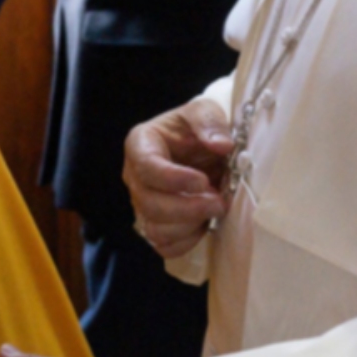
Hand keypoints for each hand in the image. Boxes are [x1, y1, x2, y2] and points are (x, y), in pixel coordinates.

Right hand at [123, 99, 232, 258]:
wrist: (201, 147)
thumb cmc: (197, 127)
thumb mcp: (205, 110)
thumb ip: (210, 122)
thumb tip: (221, 145)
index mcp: (141, 144)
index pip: (147, 167)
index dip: (174, 179)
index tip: (202, 181)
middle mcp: (135, 176)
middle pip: (149, 204)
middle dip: (188, 208)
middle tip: (219, 202)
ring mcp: (142, 203)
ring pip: (155, 229)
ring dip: (189, 226)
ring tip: (215, 210)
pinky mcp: (155, 223)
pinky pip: (163, 245)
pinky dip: (186, 242)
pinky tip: (204, 225)